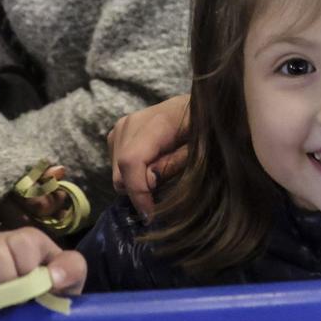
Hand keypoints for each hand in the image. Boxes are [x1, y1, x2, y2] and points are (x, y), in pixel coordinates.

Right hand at [0, 226, 86, 298]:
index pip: (22, 244)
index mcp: (28, 239)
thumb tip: (54, 277)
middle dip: (3, 282)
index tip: (32, 290)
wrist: (38, 301)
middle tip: (12, 301)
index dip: (26, 270)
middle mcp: (0, 242)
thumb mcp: (72, 276)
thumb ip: (71, 269)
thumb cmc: (54, 285)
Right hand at [109, 93, 190, 216]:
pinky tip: (151, 166)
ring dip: (135, 183)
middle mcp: (131, 123)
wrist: (197, 105)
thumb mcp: (199, 148)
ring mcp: (121, 127)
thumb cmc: (204, 128)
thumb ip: (174, 164)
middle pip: (121, 171)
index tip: (150, 215)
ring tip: (161, 173)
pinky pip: (116, 166)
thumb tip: (148, 182)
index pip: (131, 161)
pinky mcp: (117, 133)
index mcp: (155, 122)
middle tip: (163, 190)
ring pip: (116, 172)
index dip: (138, 192)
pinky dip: (131, 174)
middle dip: (139, 190)